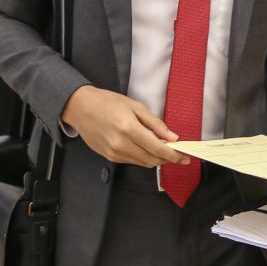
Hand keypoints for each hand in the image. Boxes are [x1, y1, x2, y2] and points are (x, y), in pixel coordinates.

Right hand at [61, 85, 189, 167]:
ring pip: (143, 163)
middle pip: (152, 159)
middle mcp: (121, 144)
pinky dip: (143, 157)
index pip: (158, 149)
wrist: (81, 108)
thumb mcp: (135, 106)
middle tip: (178, 154)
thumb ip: (155, 123)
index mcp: (129, 129)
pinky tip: (146, 148)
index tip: (185, 158)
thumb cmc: (108, 102)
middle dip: (168, 159)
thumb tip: (172, 137)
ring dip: (156, 159)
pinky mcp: (109, 157)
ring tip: (163, 149)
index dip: (174, 155)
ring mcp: (114, 153)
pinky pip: (132, 161)